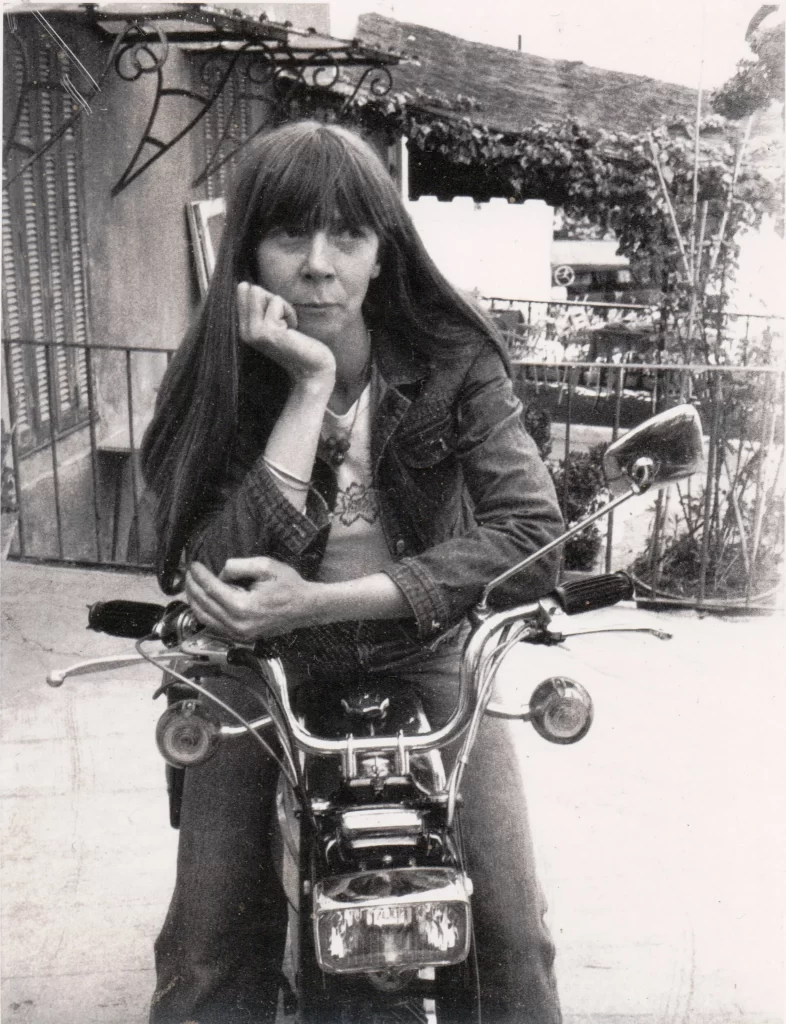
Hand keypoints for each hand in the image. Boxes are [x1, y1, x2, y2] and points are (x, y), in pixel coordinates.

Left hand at [185, 558, 320, 641]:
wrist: (306, 607)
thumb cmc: (289, 586)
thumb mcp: (266, 566)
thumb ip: (238, 566)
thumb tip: (220, 573)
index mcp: (243, 606)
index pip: (211, 589)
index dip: (200, 575)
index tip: (193, 564)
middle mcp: (238, 624)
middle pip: (204, 604)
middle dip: (193, 587)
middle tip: (188, 573)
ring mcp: (239, 634)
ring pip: (205, 618)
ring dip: (194, 601)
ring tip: (191, 586)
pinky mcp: (241, 637)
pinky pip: (214, 626)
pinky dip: (204, 613)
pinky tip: (202, 602)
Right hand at [236, 282, 334, 385]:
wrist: (313, 369)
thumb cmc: (299, 343)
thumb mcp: (276, 320)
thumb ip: (260, 305)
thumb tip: (243, 285)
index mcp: (244, 329)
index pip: (244, 292)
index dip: (268, 299)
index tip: (279, 321)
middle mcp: (244, 332)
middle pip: (253, 291)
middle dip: (275, 301)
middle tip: (285, 325)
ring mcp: (254, 332)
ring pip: (262, 293)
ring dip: (282, 306)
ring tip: (289, 329)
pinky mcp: (266, 331)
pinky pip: (276, 301)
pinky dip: (289, 312)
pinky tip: (293, 332)